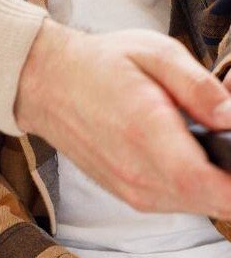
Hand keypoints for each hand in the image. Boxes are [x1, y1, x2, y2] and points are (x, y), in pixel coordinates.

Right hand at [15, 20, 230, 218]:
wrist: (46, 84)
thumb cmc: (98, 64)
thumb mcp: (153, 51)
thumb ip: (198, 84)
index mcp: (146, 132)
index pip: (212, 186)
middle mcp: (139, 173)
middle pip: (216, 201)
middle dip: (230, 171)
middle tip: (222, 133)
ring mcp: (135, 191)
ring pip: (203, 206)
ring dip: (217, 180)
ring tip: (205, 137)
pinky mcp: (133, 197)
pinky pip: (183, 203)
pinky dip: (198, 184)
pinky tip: (188, 151)